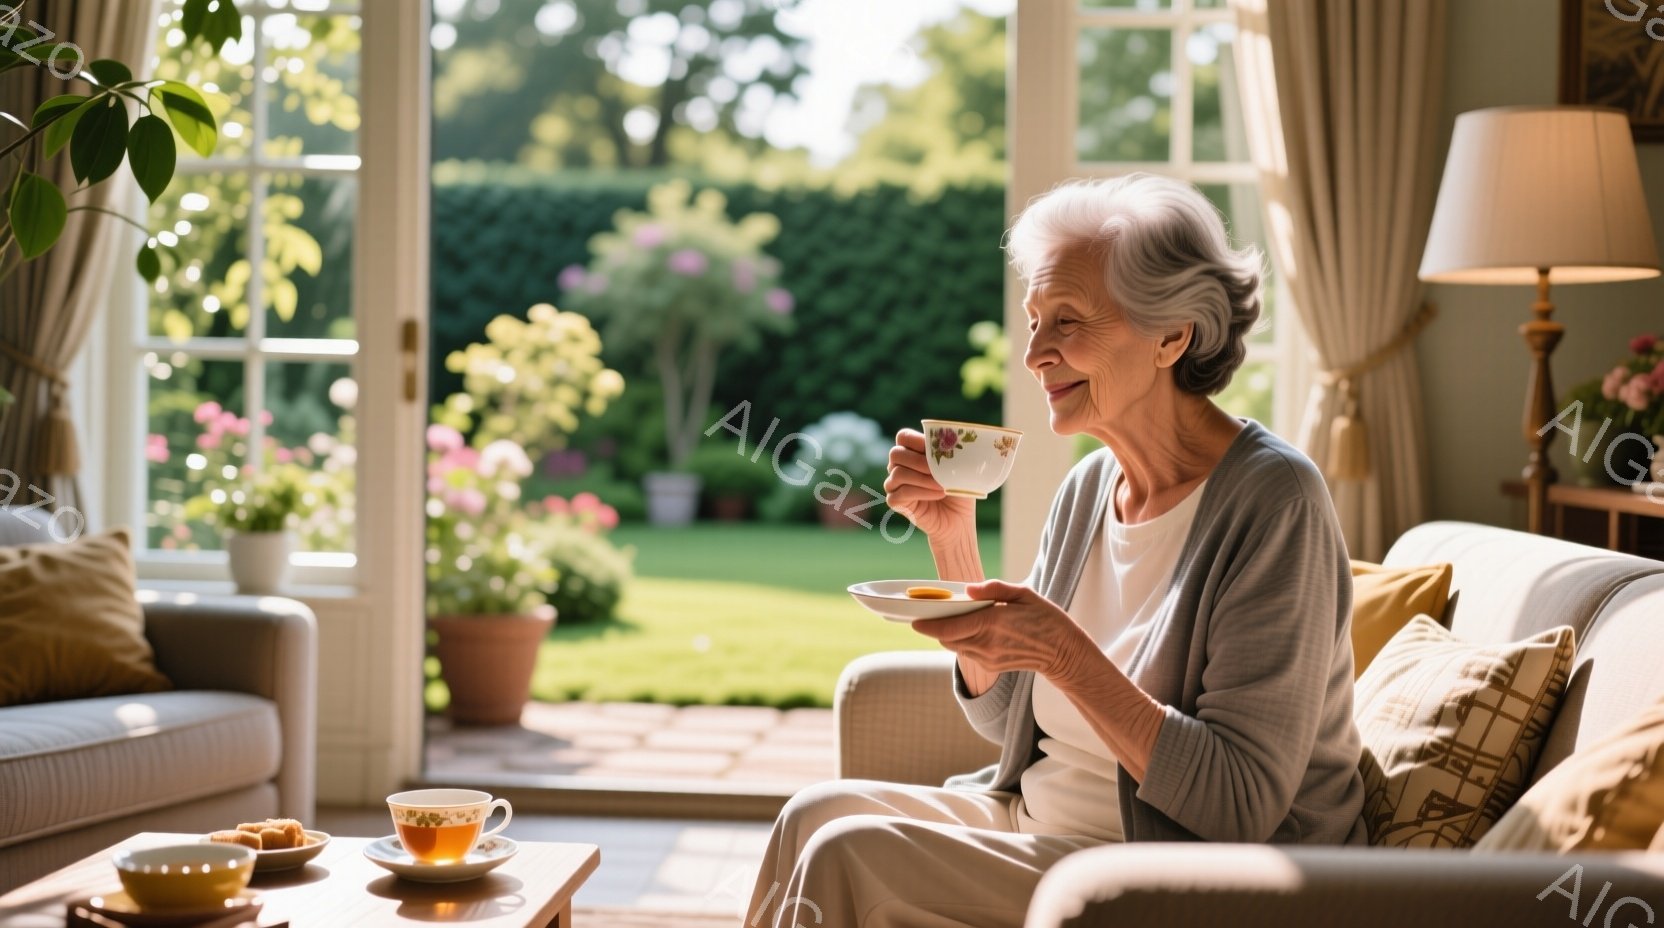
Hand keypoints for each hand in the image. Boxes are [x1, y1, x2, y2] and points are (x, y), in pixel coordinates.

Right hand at [884, 429, 975, 539]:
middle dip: (918, 461)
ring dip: (923, 479)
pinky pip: (901, 493)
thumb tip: (948, 442)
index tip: (936, 449)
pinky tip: (938, 495)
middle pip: (896, 453)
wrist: (958, 518)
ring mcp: (894, 483)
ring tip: (942, 486)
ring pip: (898, 473)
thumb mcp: (958, 468)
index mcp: (912, 452)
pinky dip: (921, 493)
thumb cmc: (958, 489)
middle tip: (937, 470)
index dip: (916, 440)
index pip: (903, 437)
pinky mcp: (895, 501)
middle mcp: (899, 466)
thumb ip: (950, 453)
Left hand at [910, 580, 1093, 681]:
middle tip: (929, 612)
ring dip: (948, 634)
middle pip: (946, 638)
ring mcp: (988, 658)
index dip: (927, 624)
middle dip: (935, 627)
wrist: (1064, 653)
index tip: (913, 619)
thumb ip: (994, 589)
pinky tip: (970, 628)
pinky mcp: (991, 666)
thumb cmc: (1046, 619)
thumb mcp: (1025, 594)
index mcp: (992, 623)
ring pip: (955, 646)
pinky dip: (962, 640)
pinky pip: (967, 652)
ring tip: (949, 618)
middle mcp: (986, 644)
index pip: (949, 627)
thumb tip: (969, 589)